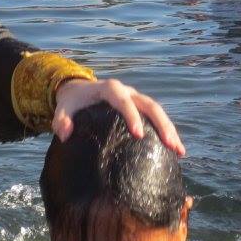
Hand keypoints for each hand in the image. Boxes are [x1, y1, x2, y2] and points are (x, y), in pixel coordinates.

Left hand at [53, 78, 185, 156]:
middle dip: (161, 124)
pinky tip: (175, 152)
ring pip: (157, 111)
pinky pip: (156, 118)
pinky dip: (167, 132)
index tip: (138, 134)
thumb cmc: (72, 102)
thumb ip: (61, 119)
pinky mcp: (139, 109)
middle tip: (170, 145)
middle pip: (149, 104)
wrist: (79, 90)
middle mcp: (127, 91)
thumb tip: (65, 134)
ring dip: (170, 129)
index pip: (123, 100)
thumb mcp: (63, 108)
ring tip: (179, 151)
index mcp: (109, 89)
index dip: (132, 115)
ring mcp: (135, 99)